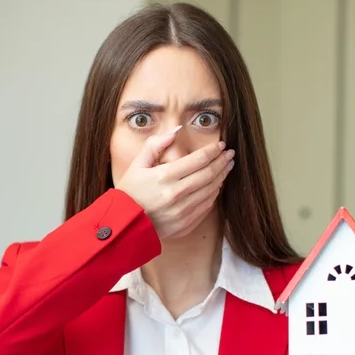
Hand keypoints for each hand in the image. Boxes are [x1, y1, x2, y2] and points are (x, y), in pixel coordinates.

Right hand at [116, 126, 234, 238]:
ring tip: (227, 167)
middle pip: (209, 174)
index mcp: (164, 176)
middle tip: (230, 154)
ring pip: (211, 190)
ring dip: (222, 177)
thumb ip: (155, 144)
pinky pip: (207, 207)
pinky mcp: (185, 224)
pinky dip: (214, 194)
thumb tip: (176, 130)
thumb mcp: (137, 164)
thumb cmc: (130, 192)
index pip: (199, 159)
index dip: (213, 151)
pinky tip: (216, 185)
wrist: (125, 223)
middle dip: (222, 162)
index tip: (221, 145)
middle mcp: (176, 194)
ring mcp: (182, 211)